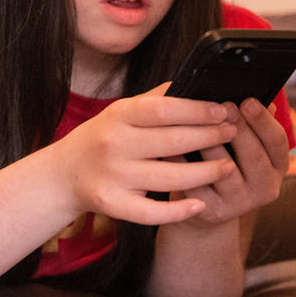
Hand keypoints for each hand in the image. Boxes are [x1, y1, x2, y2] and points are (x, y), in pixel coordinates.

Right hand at [54, 83, 238, 224]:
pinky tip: (200, 204)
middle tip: (233, 133)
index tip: (223, 110)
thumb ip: (153, 101)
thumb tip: (193, 83)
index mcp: (117, 115)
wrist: (62, 175)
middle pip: (171, 141)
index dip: (197, 110)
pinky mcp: (112, 204)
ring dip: (205, 172)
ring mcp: (112, 176)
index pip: (163, 109)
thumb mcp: (119, 113)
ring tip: (228, 166)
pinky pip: (151, 212)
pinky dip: (178, 210)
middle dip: (209, 137)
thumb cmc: (100, 139)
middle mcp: (113, 144)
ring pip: (169, 178)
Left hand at [179, 98, 288, 224]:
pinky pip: (198, 184)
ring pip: (225, 170)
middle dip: (239, 129)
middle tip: (223, 107)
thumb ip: (249, 122)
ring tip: (198, 124)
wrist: (203, 207)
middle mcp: (265, 186)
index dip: (264, 121)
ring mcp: (240, 202)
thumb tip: (254, 90)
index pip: (278, 142)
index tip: (248, 100)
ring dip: (212, 145)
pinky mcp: (213, 211)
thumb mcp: (241, 145)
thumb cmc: (222, 161)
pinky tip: (173, 147)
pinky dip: (185, 164)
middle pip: (255, 156)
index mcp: (277, 166)